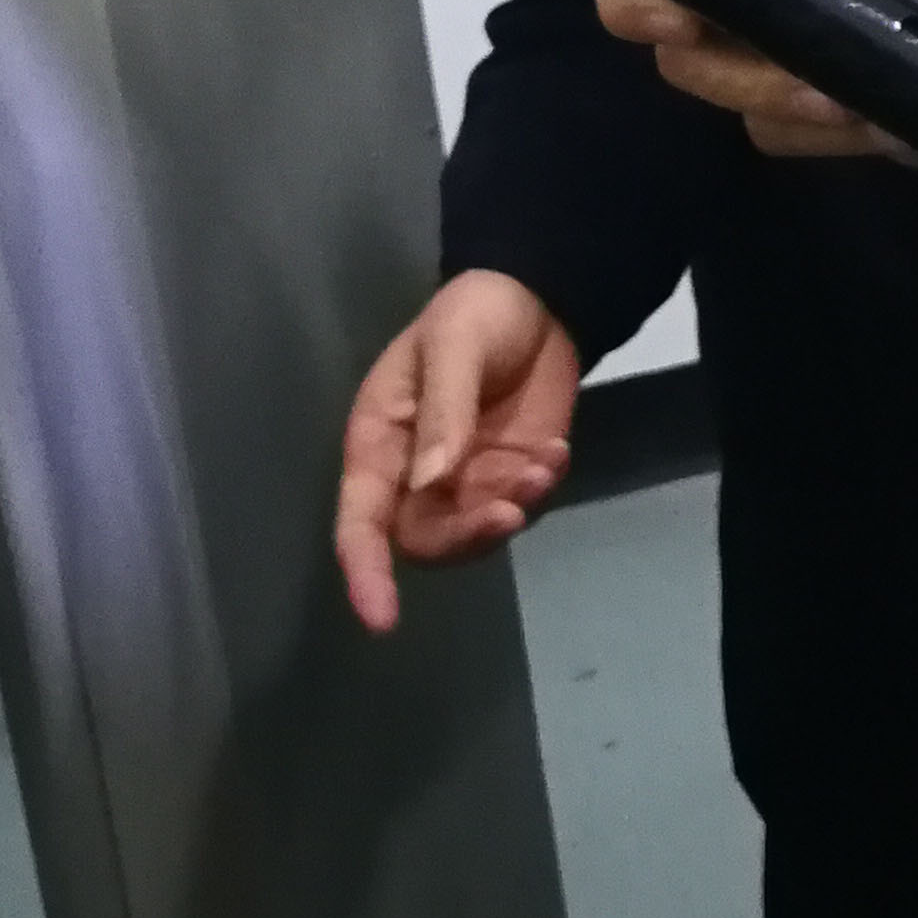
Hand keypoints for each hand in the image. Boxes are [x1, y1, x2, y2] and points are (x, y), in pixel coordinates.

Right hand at [334, 270, 581, 631]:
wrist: (537, 298)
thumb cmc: (475, 313)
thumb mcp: (453, 346)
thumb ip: (444, 412)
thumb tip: (430, 483)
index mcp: (379, 442)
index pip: (361, 522)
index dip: (366, 573)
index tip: (382, 619)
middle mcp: (413, 474)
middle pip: (424, 539)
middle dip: (466, 535)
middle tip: (511, 508)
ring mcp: (464, 479)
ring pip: (475, 532)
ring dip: (510, 511)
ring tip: (544, 462)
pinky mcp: (508, 475)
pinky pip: (519, 507)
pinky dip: (539, 490)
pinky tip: (556, 451)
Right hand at [591, 0, 917, 159]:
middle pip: (686, 46)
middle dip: (701, 48)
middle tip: (766, 27)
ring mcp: (842, 41)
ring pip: (754, 103)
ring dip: (777, 93)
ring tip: (847, 55)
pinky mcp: (899, 93)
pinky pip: (840, 137)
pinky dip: (851, 129)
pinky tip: (896, 93)